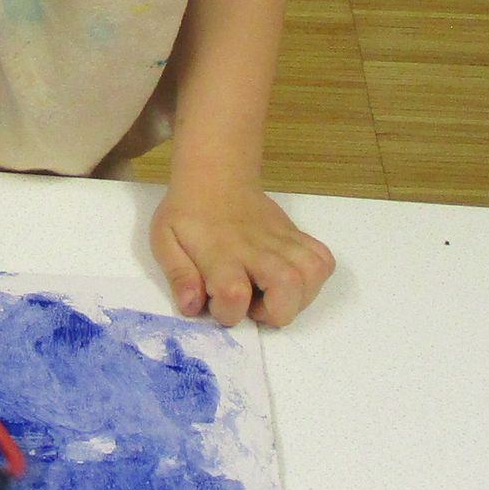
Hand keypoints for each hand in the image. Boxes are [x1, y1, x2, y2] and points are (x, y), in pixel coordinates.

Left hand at [152, 180, 332, 327]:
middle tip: (254, 307)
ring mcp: (281, 241)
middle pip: (288, 285)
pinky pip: (323, 259)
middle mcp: (256, 248)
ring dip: (298, 298)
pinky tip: (292, 280)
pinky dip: (314, 277)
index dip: (228, 312)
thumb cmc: (188, 213)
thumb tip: (191, 306)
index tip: (216, 304)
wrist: (215, 177)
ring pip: (312, 273)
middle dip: (275, 312)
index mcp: (221, 254)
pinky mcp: (296, 236)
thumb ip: (178, 276)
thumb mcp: (165, 242)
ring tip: (274, 296)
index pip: (234, 294)